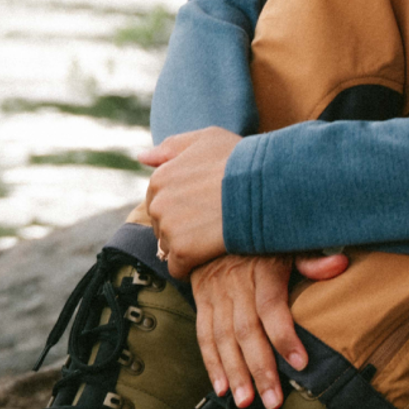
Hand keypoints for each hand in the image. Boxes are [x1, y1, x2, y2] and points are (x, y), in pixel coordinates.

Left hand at [138, 127, 238, 276]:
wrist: (267, 186)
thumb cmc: (241, 160)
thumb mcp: (207, 139)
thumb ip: (172, 147)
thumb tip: (141, 157)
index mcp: (159, 177)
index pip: (159, 201)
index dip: (182, 206)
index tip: (205, 206)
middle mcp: (157, 203)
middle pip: (161, 225)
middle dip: (182, 227)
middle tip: (212, 222)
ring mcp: (168, 228)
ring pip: (170, 247)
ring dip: (188, 247)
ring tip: (214, 237)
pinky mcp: (183, 251)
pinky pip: (178, 269)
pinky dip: (191, 268)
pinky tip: (211, 256)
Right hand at [190, 251, 350, 408]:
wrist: (214, 219)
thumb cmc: (260, 236)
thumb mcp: (285, 239)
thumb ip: (310, 257)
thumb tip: (339, 264)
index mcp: (261, 269)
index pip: (271, 306)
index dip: (284, 335)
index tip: (301, 363)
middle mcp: (235, 283)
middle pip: (246, 330)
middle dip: (259, 368)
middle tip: (272, 400)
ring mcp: (215, 293)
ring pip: (222, 337)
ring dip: (234, 372)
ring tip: (246, 401)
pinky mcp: (202, 299)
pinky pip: (203, 334)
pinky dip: (211, 362)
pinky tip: (222, 387)